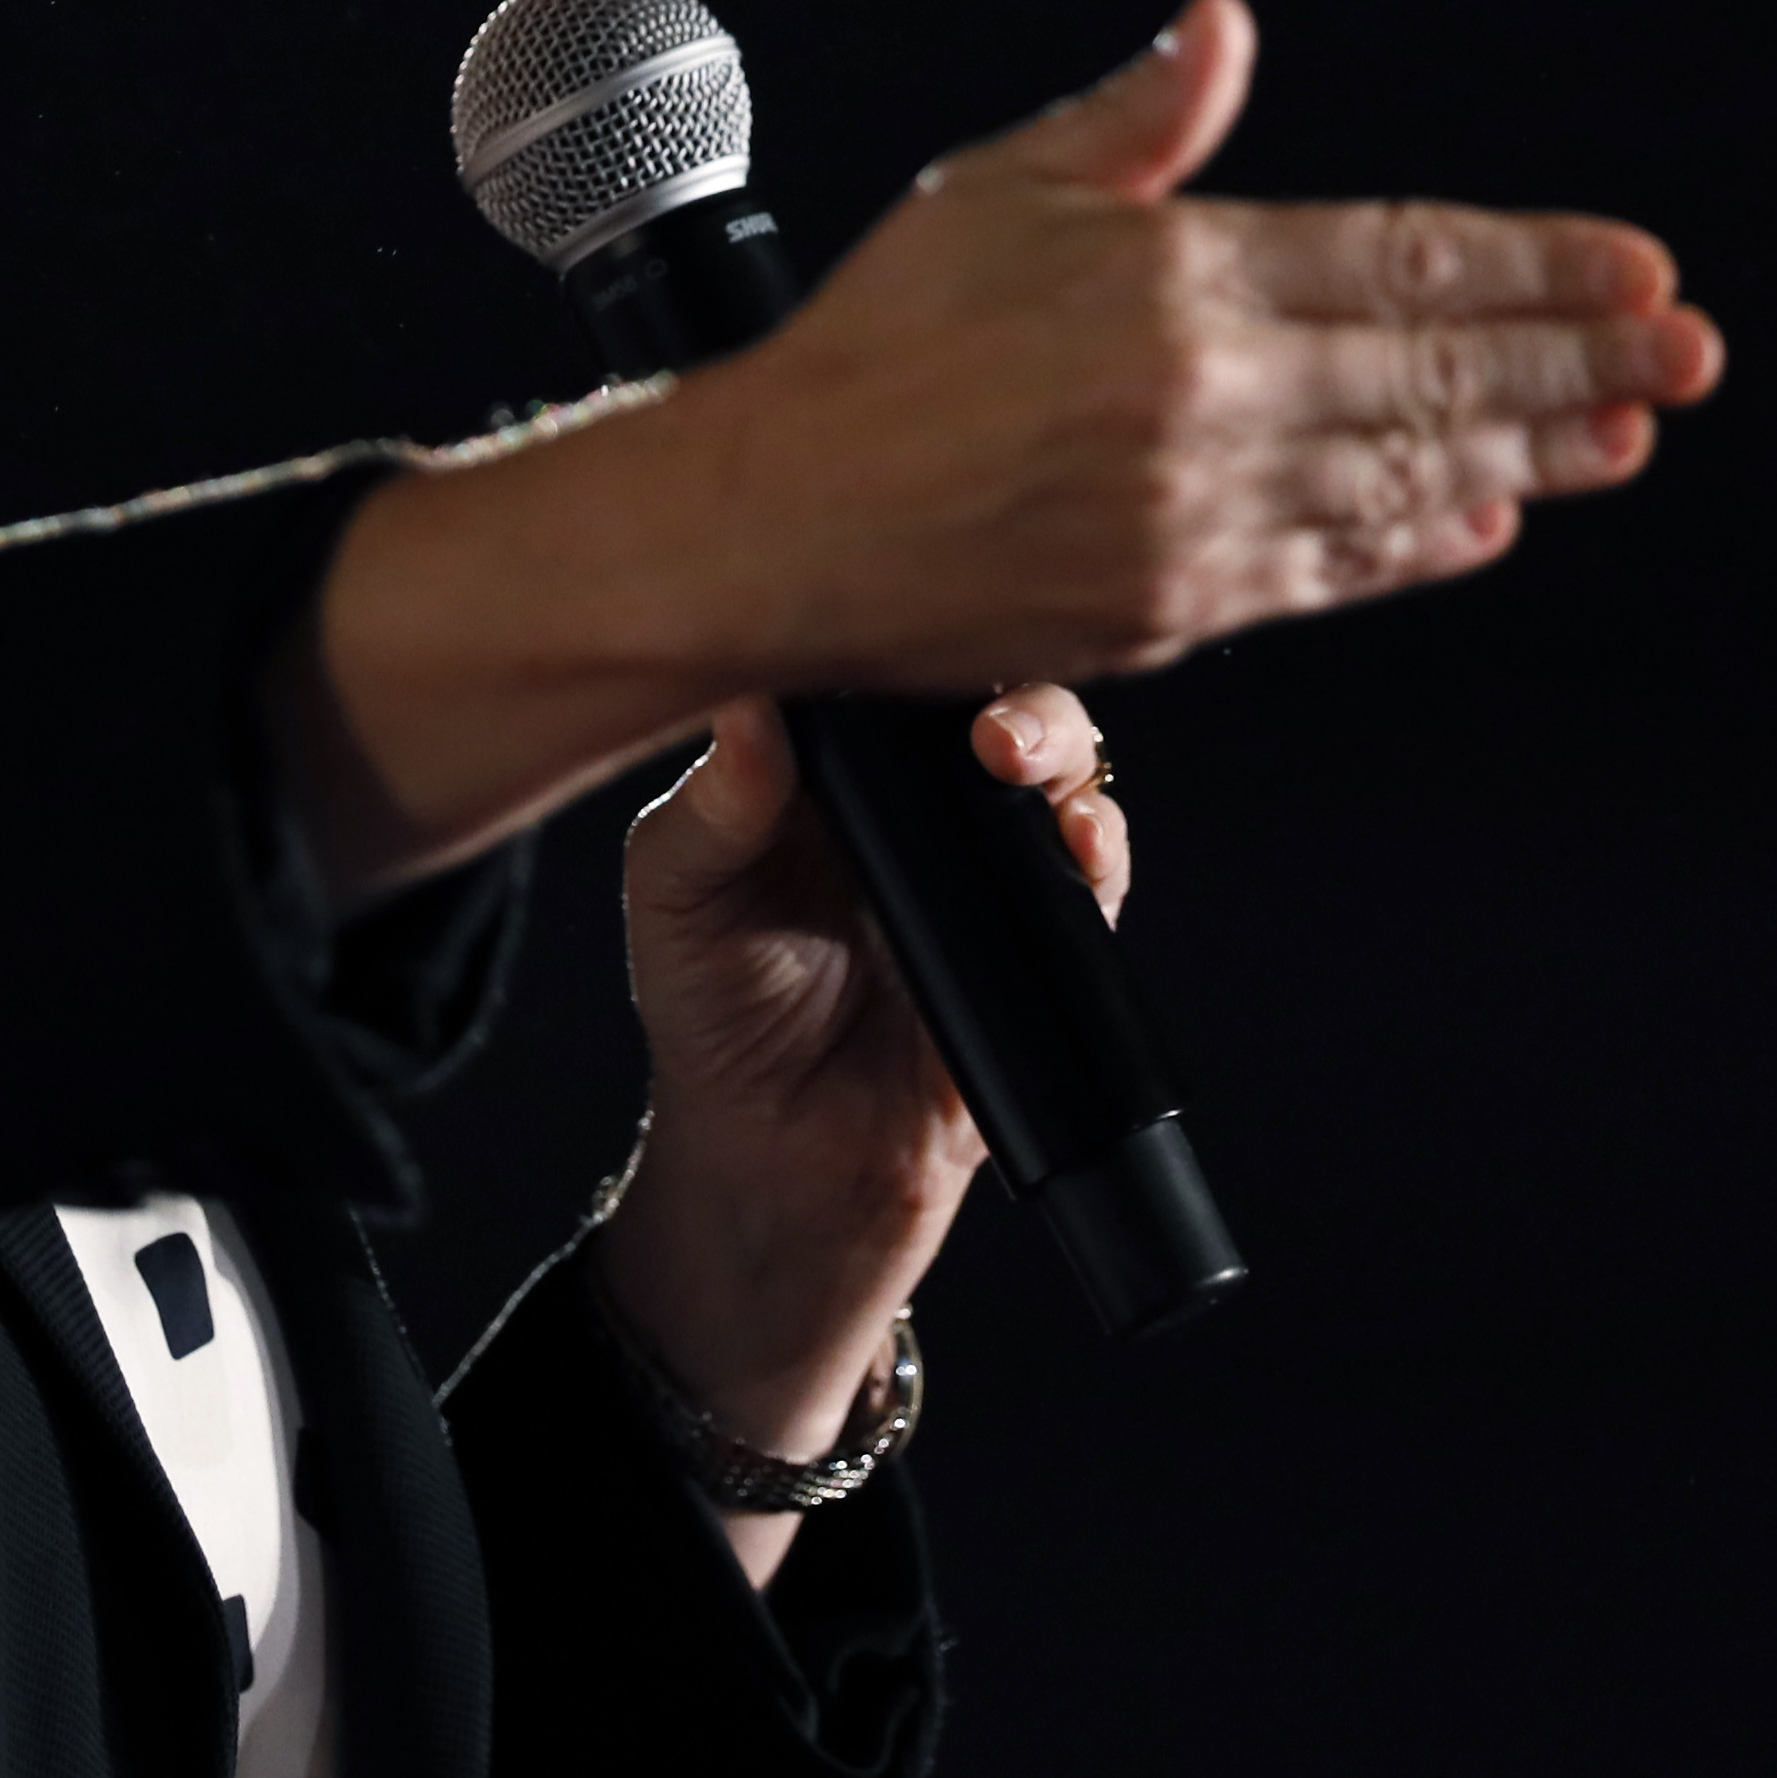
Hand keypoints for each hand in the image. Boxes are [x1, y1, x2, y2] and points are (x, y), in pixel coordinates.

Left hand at [595, 686, 1125, 1583]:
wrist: (779, 1165)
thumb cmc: (712, 1014)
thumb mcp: (679, 901)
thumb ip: (713, 811)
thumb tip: (749, 712)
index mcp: (822, 766)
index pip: (881, 660)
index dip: (902, 624)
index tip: (903, 612)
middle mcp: (911, 801)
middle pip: (984, 692)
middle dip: (998, 675)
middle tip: (978, 712)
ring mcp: (981, 864)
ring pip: (1054, 767)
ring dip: (1059, 745)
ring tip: (1021, 760)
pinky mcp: (1038, 941)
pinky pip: (1090, 876)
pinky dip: (1096, 847)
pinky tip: (1079, 841)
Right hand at [694, 0, 1722, 691]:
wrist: (772, 521)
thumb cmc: (867, 352)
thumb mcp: (996, 192)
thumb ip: (1137, 118)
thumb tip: (1222, 26)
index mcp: (1171, 280)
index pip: (1404, 260)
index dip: (1539, 263)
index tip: (1634, 264)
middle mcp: (1205, 397)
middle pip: (1441, 371)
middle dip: (1583, 359)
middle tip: (1685, 352)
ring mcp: (1198, 512)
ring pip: (1411, 474)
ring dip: (1533, 450)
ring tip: (1621, 432)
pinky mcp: (1176, 606)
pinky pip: (1337, 566)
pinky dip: (1421, 537)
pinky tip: (1479, 515)